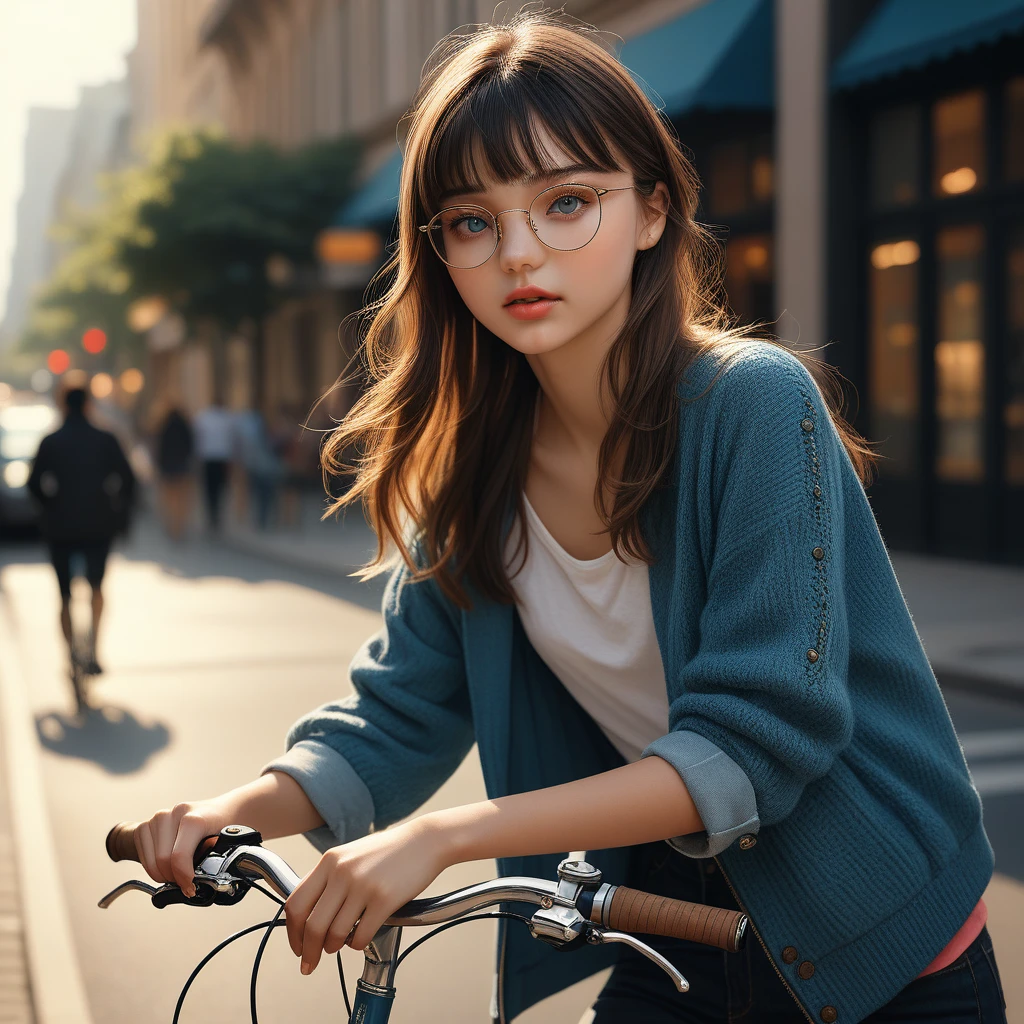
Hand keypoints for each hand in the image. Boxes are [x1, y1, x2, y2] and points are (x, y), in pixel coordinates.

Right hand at [134, 798, 234, 896]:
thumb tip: (199, 883)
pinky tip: (168, 865)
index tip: (191, 889)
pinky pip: (142, 856)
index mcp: (195, 817)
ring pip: (150, 861)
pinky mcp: (146, 825)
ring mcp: (159, 817)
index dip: (183, 879)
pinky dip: (152, 868)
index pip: (179, 856)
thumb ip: (215, 860)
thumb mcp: (227, 844)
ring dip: (162, 874)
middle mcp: (175, 813)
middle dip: (173, 878)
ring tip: (178, 874)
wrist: (222, 809)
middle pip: (162, 860)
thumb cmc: (224, 828)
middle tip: (185, 883)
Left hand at [285, 817, 449, 974]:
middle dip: (308, 952)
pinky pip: (361, 936)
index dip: (292, 932)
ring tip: (338, 946)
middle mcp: (342, 872)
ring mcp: (363, 885)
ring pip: (335, 934)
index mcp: (330, 861)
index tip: (297, 947)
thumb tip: (307, 913)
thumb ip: (328, 878)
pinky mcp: (384, 899)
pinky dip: (356, 944)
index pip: (296, 903)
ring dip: (332, 948)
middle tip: (309, 964)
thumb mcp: (351, 855)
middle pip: (312, 925)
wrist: (424, 841)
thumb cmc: (388, 851)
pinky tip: (361, 937)